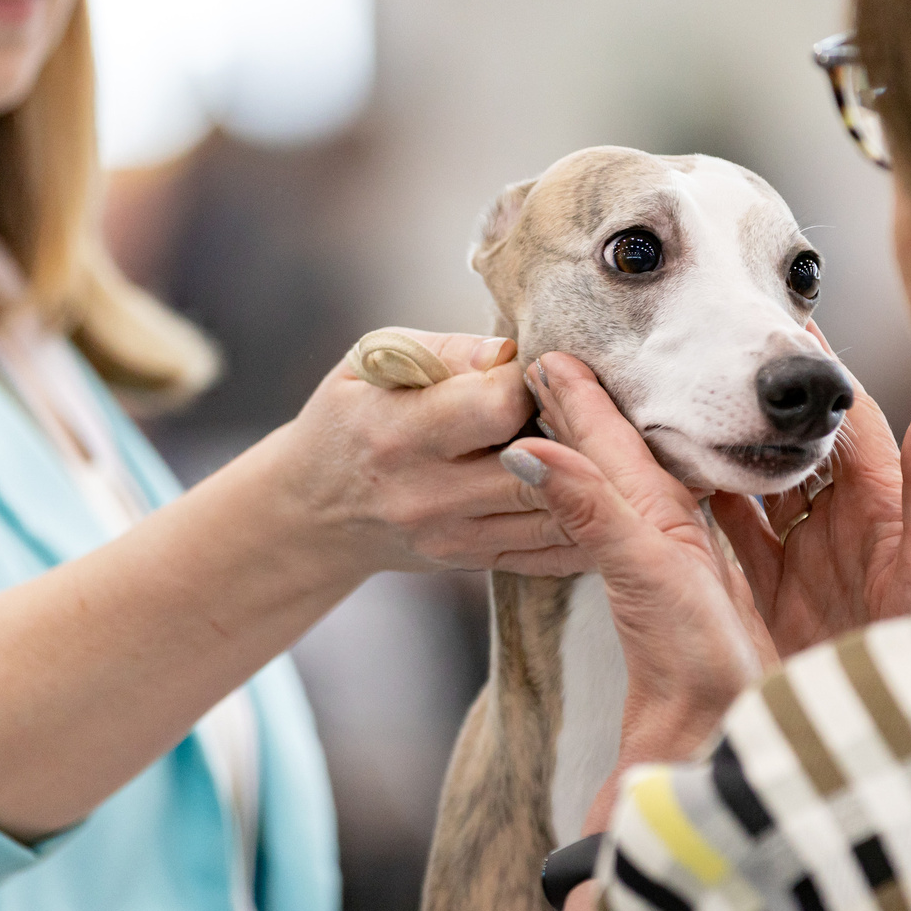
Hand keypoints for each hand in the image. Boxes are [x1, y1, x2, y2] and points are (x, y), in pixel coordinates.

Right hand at [276, 330, 587, 578]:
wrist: (313, 510)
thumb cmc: (350, 417)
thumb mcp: (372, 361)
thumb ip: (448, 349)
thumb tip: (512, 354)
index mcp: (400, 431)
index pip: (498, 405)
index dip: (527, 380)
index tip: (527, 370)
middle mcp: (426, 494)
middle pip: (540, 466)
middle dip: (573, 432)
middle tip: (577, 407)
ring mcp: (451, 537)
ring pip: (556, 514)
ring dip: (589, 479)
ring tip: (593, 444)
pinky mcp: (472, 561)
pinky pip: (549, 551)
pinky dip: (584, 523)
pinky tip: (597, 493)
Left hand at [510, 353, 774, 766]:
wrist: (723, 729)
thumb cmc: (688, 658)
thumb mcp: (641, 567)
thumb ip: (587, 505)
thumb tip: (519, 454)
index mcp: (637, 512)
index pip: (598, 439)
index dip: (575, 392)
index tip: (547, 343)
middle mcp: (654, 527)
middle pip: (619, 449)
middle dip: (598, 398)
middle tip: (570, 343)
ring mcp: (680, 550)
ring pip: (650, 472)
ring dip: (634, 429)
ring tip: (622, 383)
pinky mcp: (709, 571)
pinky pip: (689, 506)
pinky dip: (682, 473)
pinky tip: (687, 461)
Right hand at [710, 327, 910, 654]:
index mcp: (882, 501)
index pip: (844, 420)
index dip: (816, 374)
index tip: (782, 317)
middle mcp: (842, 520)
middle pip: (791, 445)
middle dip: (757, 403)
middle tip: (710, 351)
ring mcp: (808, 555)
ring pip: (756, 486)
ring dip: (723, 449)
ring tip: (679, 403)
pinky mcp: (781, 594)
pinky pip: (738, 539)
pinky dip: (706, 508)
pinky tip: (669, 481)